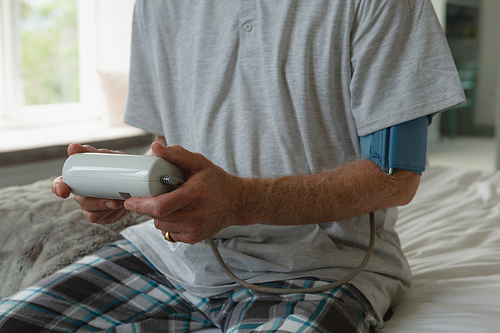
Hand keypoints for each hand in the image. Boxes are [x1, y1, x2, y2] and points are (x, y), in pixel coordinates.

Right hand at [52, 143, 129, 223]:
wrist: (136, 176)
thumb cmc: (116, 165)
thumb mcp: (105, 156)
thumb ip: (90, 151)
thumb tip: (72, 147)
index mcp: (77, 181)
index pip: (60, 184)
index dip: (58, 188)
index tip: (63, 191)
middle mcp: (82, 196)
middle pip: (82, 202)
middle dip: (96, 203)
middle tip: (112, 200)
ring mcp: (93, 208)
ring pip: (94, 214)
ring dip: (107, 209)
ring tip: (120, 202)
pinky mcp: (104, 216)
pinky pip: (106, 219)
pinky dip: (114, 214)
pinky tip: (122, 208)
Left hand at [124, 142, 244, 243]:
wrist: (237, 202)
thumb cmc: (217, 182)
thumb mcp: (199, 163)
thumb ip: (176, 154)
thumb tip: (156, 147)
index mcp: (194, 195)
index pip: (160, 206)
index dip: (141, 204)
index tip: (130, 200)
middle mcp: (195, 216)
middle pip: (158, 216)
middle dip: (150, 206)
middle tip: (155, 194)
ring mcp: (194, 229)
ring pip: (160, 225)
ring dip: (159, 215)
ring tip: (171, 203)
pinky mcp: (194, 238)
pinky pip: (168, 232)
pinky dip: (168, 223)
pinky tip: (178, 213)